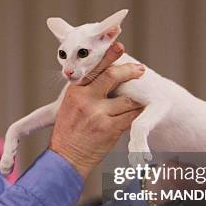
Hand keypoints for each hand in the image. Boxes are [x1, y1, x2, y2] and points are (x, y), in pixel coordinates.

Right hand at [50, 42, 145, 178]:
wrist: (65, 159)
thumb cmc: (69, 132)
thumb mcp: (70, 106)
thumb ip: (85, 90)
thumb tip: (106, 76)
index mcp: (74, 91)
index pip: (94, 68)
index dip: (108, 56)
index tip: (119, 46)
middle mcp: (85, 100)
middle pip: (112, 76)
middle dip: (129, 70)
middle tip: (140, 69)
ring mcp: (98, 114)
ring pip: (127, 98)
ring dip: (135, 100)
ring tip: (139, 99)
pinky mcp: (109, 129)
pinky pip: (131, 116)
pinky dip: (136, 114)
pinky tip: (139, 113)